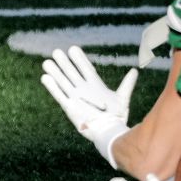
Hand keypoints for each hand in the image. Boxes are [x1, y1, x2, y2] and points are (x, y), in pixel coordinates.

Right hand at [40, 46, 137, 166]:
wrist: (109, 132)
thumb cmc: (116, 117)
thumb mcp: (122, 98)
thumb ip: (127, 84)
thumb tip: (135, 71)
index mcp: (94, 86)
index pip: (85, 69)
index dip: (79, 59)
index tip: (73, 49)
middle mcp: (83, 90)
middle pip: (71, 73)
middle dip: (64, 63)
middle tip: (57, 52)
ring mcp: (75, 98)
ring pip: (63, 82)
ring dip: (55, 73)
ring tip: (47, 62)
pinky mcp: (69, 107)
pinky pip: (59, 95)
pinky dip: (52, 87)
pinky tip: (45, 77)